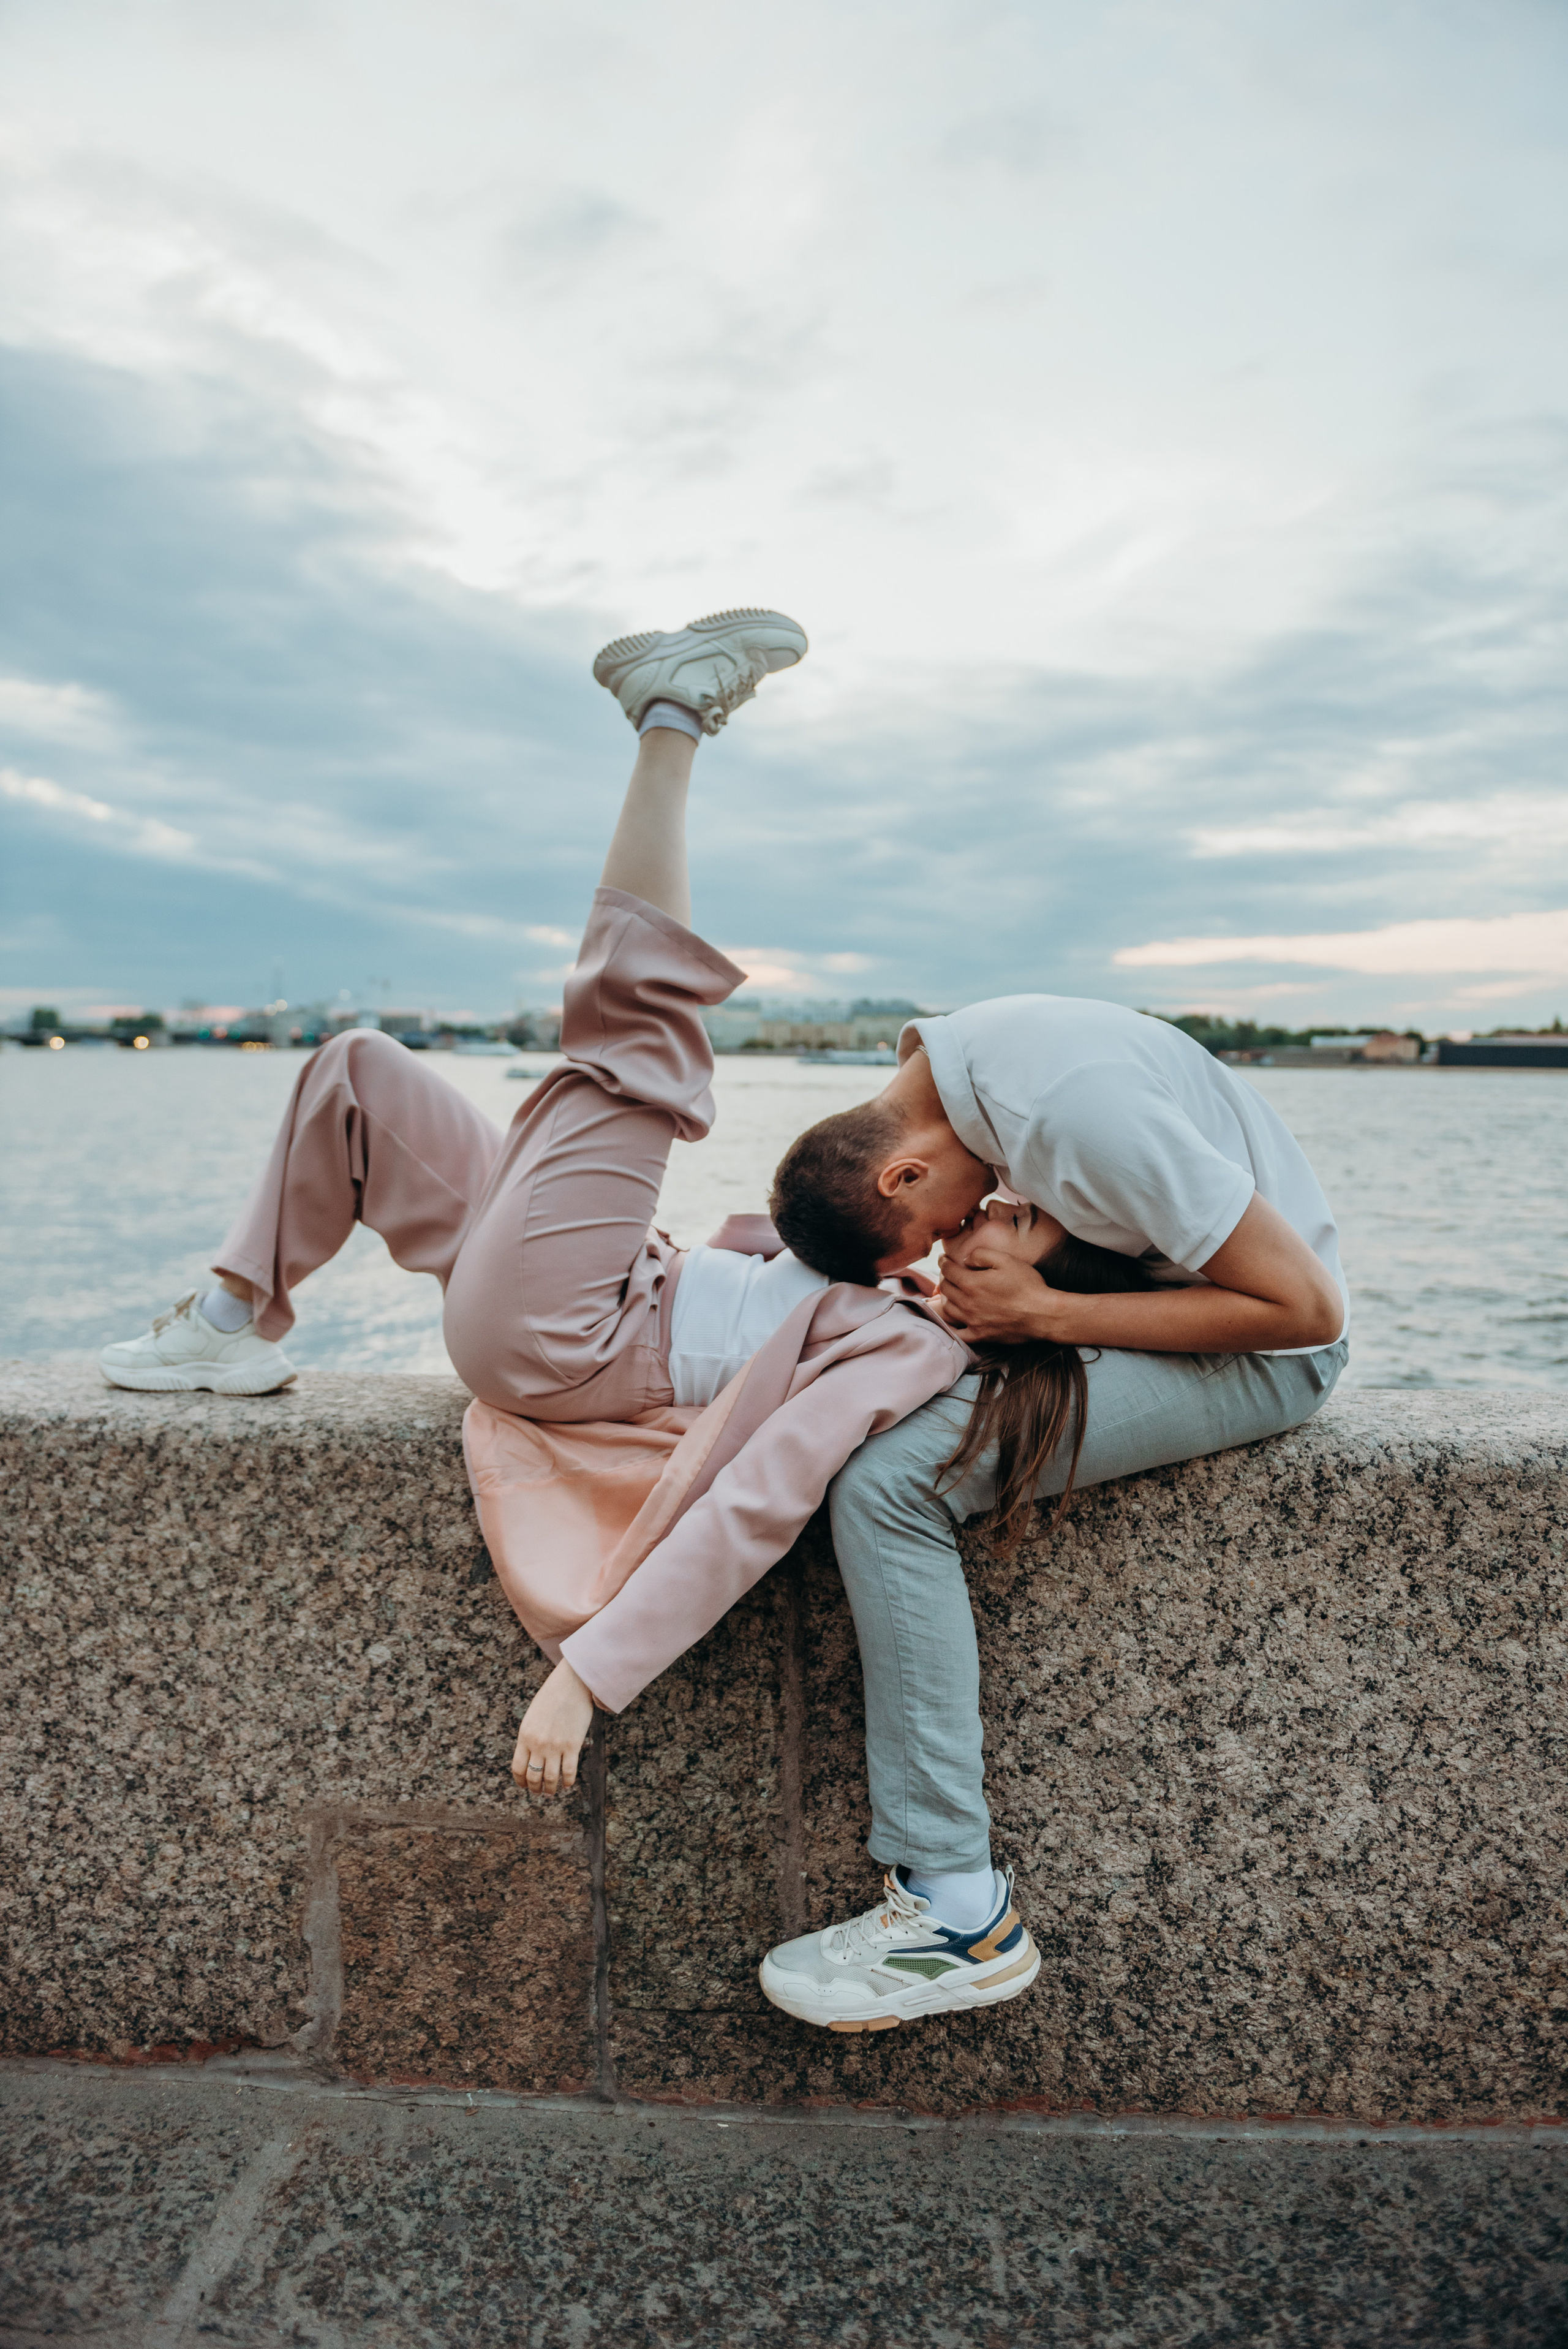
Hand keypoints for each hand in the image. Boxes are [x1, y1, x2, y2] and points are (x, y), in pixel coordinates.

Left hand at [512, 1660, 594, 1797]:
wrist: (572, 1683)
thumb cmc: (553, 1696)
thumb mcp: (533, 1716)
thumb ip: (530, 1736)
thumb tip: (532, 1755)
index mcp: (524, 1735)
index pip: (517, 1768)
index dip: (520, 1781)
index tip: (524, 1786)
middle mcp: (537, 1744)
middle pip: (533, 1776)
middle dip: (535, 1788)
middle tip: (539, 1792)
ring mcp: (555, 1746)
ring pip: (550, 1779)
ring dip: (550, 1789)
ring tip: (552, 1792)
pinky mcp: (572, 1745)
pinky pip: (569, 1771)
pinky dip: (568, 1782)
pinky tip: (568, 1784)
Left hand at [936, 1245, 1056, 1343]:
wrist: (1043, 1314)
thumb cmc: (1027, 1285)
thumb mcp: (1006, 1260)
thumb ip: (982, 1255)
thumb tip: (965, 1259)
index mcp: (972, 1283)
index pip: (948, 1271)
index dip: (944, 1262)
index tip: (943, 1259)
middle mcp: (968, 1303)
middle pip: (946, 1289)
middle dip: (944, 1278)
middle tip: (948, 1273)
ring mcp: (973, 1322)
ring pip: (948, 1309)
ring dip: (946, 1298)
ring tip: (951, 1292)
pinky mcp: (981, 1336)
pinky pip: (958, 1333)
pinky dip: (951, 1325)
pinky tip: (953, 1320)